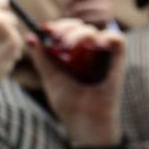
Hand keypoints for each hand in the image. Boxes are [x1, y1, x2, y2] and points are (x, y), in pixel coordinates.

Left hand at [27, 18, 124, 143]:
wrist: (84, 122)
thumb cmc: (69, 104)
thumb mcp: (50, 78)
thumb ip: (41, 59)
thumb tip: (30, 37)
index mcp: (74, 55)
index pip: (68, 30)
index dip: (57, 26)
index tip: (44, 29)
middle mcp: (90, 53)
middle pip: (81, 27)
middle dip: (66, 28)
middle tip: (56, 39)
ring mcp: (104, 56)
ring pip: (96, 31)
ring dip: (80, 33)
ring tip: (68, 46)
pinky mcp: (119, 61)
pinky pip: (118, 40)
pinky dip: (107, 37)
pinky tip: (94, 43)